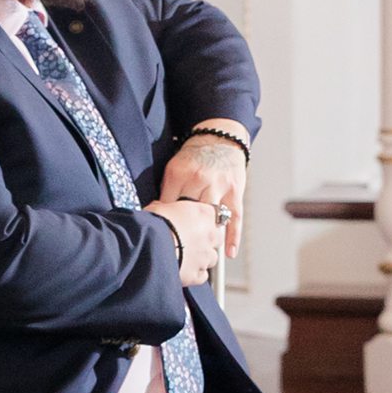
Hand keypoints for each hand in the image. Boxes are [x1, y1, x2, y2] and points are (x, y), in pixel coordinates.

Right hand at [146, 195, 223, 287]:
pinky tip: (182, 270)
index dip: (202, 221)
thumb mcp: (158, 208)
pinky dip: (195, 275)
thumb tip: (160, 207)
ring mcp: (206, 256)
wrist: (149, 247)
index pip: (213, 215)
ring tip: (183, 257)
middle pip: (216, 238)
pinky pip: (202, 276)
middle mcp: (210, 234)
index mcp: (203, 213)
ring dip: (201, 259)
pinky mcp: (198, 274)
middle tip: (188, 242)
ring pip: (211, 258)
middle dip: (206, 241)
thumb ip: (167, 208)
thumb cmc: (153, 225)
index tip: (194, 224)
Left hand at [162, 132, 246, 256]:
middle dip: (185, 231)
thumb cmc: (194, 158)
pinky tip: (229, 252)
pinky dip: (233, 236)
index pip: (168, 205)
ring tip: (202, 251)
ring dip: (208, 236)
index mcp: (179, 174)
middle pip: (190, 213)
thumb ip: (167, 191)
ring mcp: (220, 186)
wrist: (219, 140)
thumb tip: (156, 217)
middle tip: (181, 248)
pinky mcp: (235, 192)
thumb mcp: (174, 168)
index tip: (162, 235)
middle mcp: (200, 180)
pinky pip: (235, 218)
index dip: (165, 222)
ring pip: (213, 218)